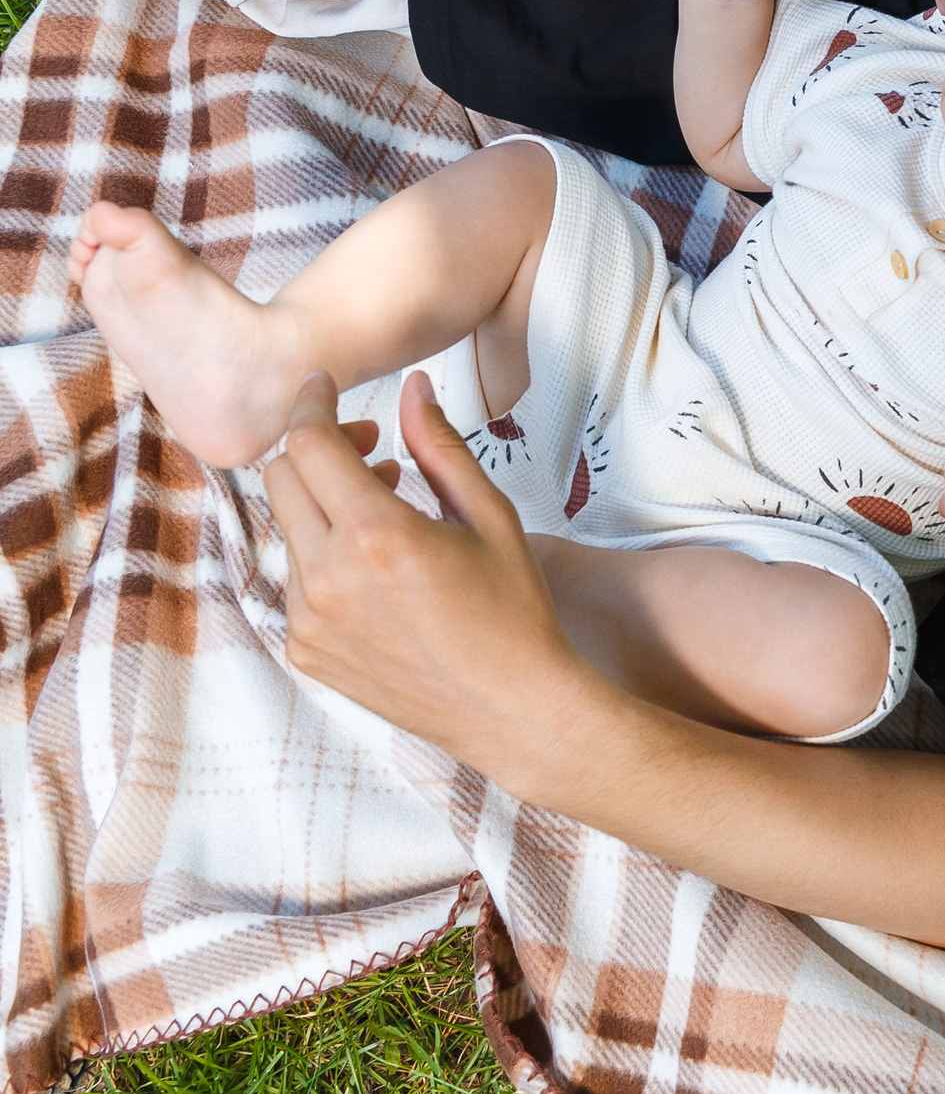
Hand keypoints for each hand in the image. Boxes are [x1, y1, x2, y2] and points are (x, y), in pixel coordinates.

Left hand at [263, 370, 593, 758]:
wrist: (509, 708)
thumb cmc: (514, 611)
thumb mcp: (490, 517)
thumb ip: (440, 447)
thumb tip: (411, 389)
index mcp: (377, 535)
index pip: (309, 443)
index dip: (311, 403)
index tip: (323, 385)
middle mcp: (327, 577)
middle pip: (281, 478)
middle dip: (316, 449)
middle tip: (368, 448)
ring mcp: (308, 619)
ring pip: (287, 528)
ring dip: (323, 505)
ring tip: (386, 514)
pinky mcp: (304, 650)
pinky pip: (294, 580)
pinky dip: (325, 558)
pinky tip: (378, 573)